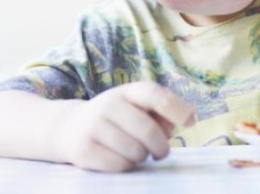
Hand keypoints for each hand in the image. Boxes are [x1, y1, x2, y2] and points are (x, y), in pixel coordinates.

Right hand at [56, 82, 195, 171]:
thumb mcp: (136, 109)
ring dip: (141, 157)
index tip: (190, 121)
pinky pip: (120, 165)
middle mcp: (108, 104)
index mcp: (127, 92)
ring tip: (134, 152)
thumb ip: (159, 114)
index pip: (154, 94)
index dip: (176, 108)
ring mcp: (94, 126)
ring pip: (135, 152)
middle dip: (161, 147)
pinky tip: (119, 158)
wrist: (69, 128)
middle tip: (161, 153)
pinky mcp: (84, 149)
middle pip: (148, 131)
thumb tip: (179, 123)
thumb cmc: (115, 119)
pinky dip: (126, 166)